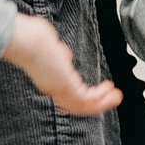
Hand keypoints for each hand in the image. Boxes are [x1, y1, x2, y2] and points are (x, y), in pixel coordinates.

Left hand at [3, 13, 122, 115]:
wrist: (27, 41)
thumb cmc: (33, 39)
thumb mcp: (51, 47)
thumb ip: (59, 53)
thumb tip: (65, 55)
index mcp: (49, 79)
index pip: (69, 95)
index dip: (86, 94)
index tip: (99, 89)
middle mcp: (53, 88)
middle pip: (77, 105)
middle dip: (97, 102)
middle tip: (112, 97)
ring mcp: (58, 90)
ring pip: (84, 106)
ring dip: (103, 102)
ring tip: (117, 96)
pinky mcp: (65, 88)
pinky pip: (87, 100)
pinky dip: (101, 99)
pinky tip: (112, 92)